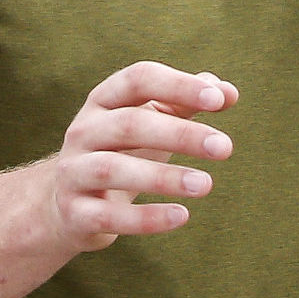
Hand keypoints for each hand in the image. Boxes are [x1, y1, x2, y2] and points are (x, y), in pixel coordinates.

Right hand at [46, 62, 238, 248]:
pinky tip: (181, 216)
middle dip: (181, 134)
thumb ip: (187, 103)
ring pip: (113, 169)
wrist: (70, 205)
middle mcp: (83, 131)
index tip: (219, 101)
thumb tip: (229, 92)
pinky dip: (145, 218)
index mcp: (104, 100)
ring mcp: (73, 172)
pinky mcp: (75, 213)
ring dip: (163, 177)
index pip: (138, 79)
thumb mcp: (151, 122)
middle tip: (225, 148)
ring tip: (206, 185)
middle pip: (130, 124)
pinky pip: (107, 216)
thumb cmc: (123, 152)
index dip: (178, 86)